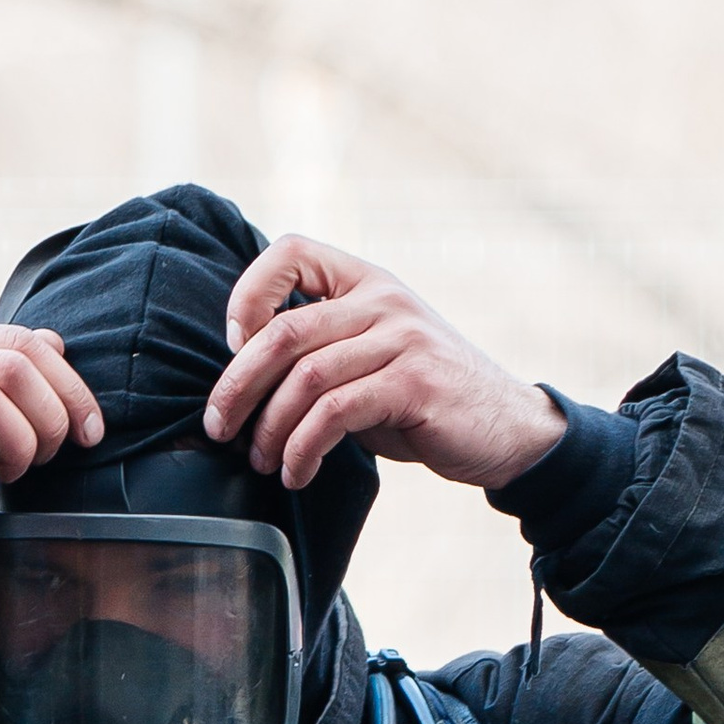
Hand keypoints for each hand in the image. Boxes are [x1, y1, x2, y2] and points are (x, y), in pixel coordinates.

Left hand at [206, 236, 563, 492]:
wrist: (505, 429)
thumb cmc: (420, 400)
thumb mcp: (369, 358)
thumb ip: (319, 351)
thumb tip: (238, 377)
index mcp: (366, 281)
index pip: (292, 251)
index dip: (249, 292)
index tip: (233, 345)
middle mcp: (383, 300)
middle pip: (283, 331)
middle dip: (237, 386)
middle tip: (218, 429)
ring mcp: (402, 339)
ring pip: (305, 379)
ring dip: (271, 430)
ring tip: (262, 462)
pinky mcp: (414, 383)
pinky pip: (336, 413)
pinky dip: (304, 450)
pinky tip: (297, 472)